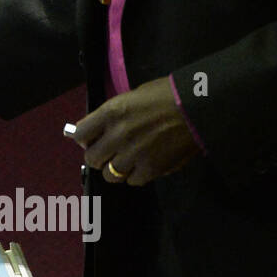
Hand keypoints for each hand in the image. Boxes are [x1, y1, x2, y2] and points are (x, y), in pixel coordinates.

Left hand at [71, 76, 201, 186]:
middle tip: (109, 152)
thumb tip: (96, 129)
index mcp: (110, 113)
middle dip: (99, 156)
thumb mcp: (132, 97)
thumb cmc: (166, 96)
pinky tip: (143, 164)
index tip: (90, 139)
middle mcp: (118, 135)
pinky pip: (132, 181)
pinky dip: (135, 175)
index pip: (80, 134)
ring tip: (127, 160)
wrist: (197, 106)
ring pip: (110, 174)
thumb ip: (111, 115)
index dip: (84, 138)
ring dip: (116, 169)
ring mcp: (134, 154)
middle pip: (92, 158)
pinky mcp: (151, 168)